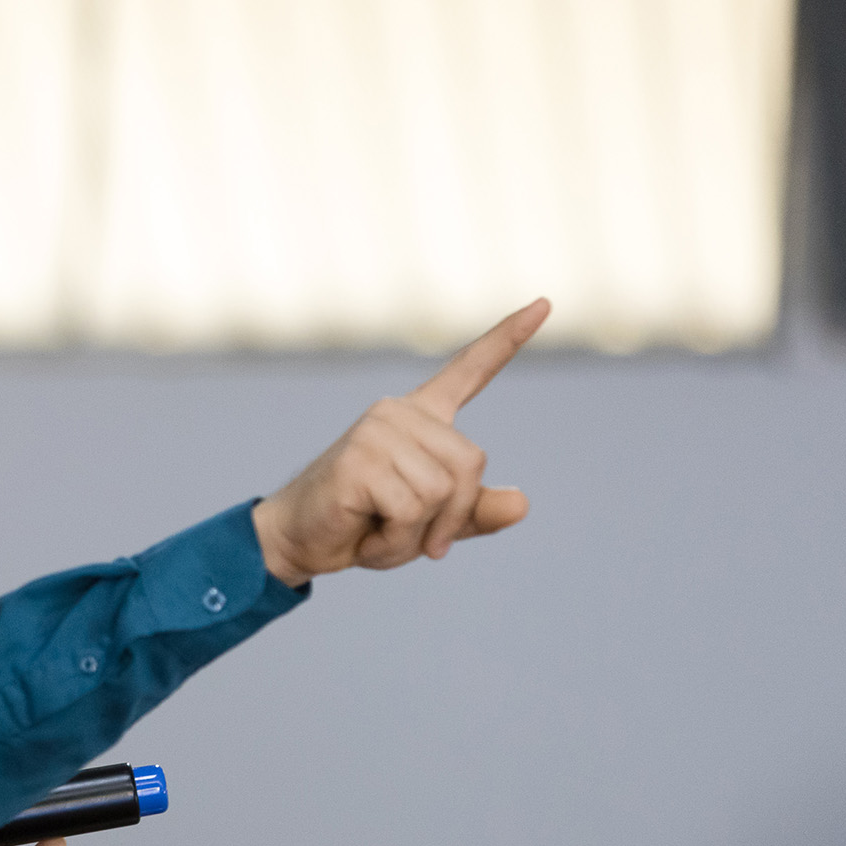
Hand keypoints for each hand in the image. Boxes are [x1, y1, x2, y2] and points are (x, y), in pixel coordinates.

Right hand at [252, 299, 548, 585]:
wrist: (301, 541)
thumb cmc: (365, 527)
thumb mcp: (430, 524)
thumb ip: (474, 512)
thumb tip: (522, 504)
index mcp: (422, 418)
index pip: (470, 371)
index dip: (508, 339)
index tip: (544, 304)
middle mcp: (400, 413)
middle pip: (471, 463)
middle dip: (452, 517)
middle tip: (418, 541)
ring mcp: (377, 430)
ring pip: (442, 491)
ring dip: (418, 534)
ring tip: (380, 533)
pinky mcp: (359, 458)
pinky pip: (410, 510)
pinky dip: (396, 540)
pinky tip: (367, 538)